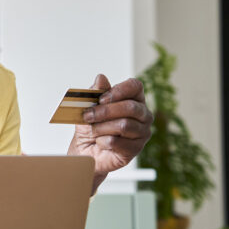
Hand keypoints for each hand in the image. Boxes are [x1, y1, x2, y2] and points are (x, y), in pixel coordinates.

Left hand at [68, 74, 152, 191]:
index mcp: (133, 99)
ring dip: (102, 128)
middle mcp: (143, 114)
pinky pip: (119, 142)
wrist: (85, 151)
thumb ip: (95, 93)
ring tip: (93, 131)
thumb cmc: (90, 127)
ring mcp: (142, 132)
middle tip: (88, 116)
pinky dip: (103, 141)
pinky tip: (101, 142)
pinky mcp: (136, 149)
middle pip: (130, 107)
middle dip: (105, 111)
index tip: (101, 98)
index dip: (119, 91)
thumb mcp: (88, 107)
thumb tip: (101, 78)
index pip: (135, 86)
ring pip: (124, 125)